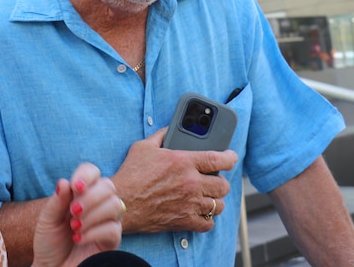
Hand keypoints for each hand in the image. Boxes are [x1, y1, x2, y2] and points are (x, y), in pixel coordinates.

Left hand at [32, 162, 123, 266]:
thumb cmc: (49, 242)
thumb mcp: (47, 220)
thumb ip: (57, 201)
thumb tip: (64, 181)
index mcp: (81, 193)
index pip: (92, 172)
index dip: (86, 175)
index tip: (75, 186)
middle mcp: (97, 204)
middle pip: (108, 186)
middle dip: (90, 197)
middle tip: (73, 211)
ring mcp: (107, 221)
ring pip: (115, 204)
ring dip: (93, 215)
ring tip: (75, 227)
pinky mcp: (111, 240)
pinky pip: (113, 228)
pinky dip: (94, 232)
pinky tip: (79, 238)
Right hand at [111, 128, 236, 233]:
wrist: (121, 202)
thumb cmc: (130, 174)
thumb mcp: (143, 147)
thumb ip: (161, 135)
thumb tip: (171, 129)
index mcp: (183, 162)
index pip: (218, 159)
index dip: (230, 158)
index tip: (231, 157)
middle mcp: (191, 183)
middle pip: (223, 185)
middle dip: (220, 181)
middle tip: (213, 180)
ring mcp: (189, 204)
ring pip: (218, 204)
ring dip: (215, 200)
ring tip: (207, 196)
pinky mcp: (185, 221)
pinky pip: (208, 223)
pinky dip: (207, 219)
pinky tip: (200, 213)